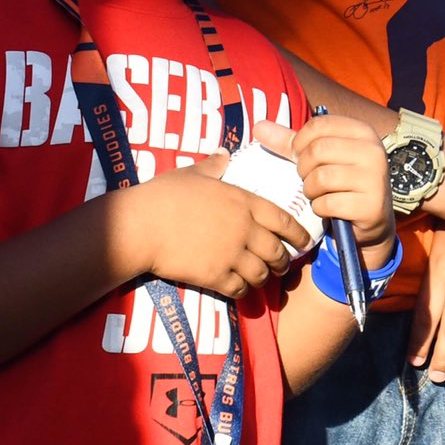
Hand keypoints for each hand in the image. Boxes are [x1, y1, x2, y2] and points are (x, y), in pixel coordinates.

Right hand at [127, 151, 309, 299]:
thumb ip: (213, 166)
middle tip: (282, 264)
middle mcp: (244, 229)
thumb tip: (223, 154)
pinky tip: (240, 288)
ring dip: (264, 277)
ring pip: (261, 273)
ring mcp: (231, 254)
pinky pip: (240, 288)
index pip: (283, 220)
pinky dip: (244, 290)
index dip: (298, 233)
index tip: (304, 241)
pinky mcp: (215, 276)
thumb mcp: (193, 173)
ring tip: (263, 278)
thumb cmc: (164, 196)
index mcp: (244, 202)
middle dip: (283, 261)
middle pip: (277, 251)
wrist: (140, 226)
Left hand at [280, 116, 395, 255]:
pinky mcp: (371, 205)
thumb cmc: (341, 182)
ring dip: (311, 191)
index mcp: (362, 131)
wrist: (371, 218)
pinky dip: (321, 209)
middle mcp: (373, 150)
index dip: (300, 143)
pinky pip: (327, 204)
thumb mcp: (320, 158)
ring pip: (320, 178)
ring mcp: (375, 178)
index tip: (303, 157)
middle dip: (304, 169)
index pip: (318, 125)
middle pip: (318, 150)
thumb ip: (290, 142)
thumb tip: (258, 126)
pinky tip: (330, 209)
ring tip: (321, 194)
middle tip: (312, 179)